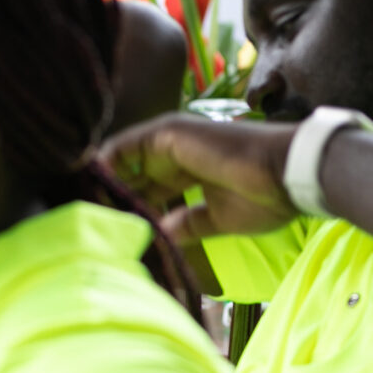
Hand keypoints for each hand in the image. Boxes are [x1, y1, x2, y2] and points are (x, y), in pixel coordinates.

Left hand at [103, 114, 302, 242]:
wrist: (288, 174)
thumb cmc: (265, 196)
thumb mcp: (218, 218)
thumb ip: (187, 225)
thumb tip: (161, 238)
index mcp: (188, 170)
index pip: (147, 189)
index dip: (128, 209)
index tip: (109, 234)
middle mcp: (175, 150)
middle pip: (130, 176)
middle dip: (110, 200)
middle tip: (89, 229)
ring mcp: (169, 139)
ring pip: (122, 163)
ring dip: (103, 188)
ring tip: (85, 215)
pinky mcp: (165, 133)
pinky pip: (123, 150)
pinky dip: (106, 170)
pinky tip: (92, 193)